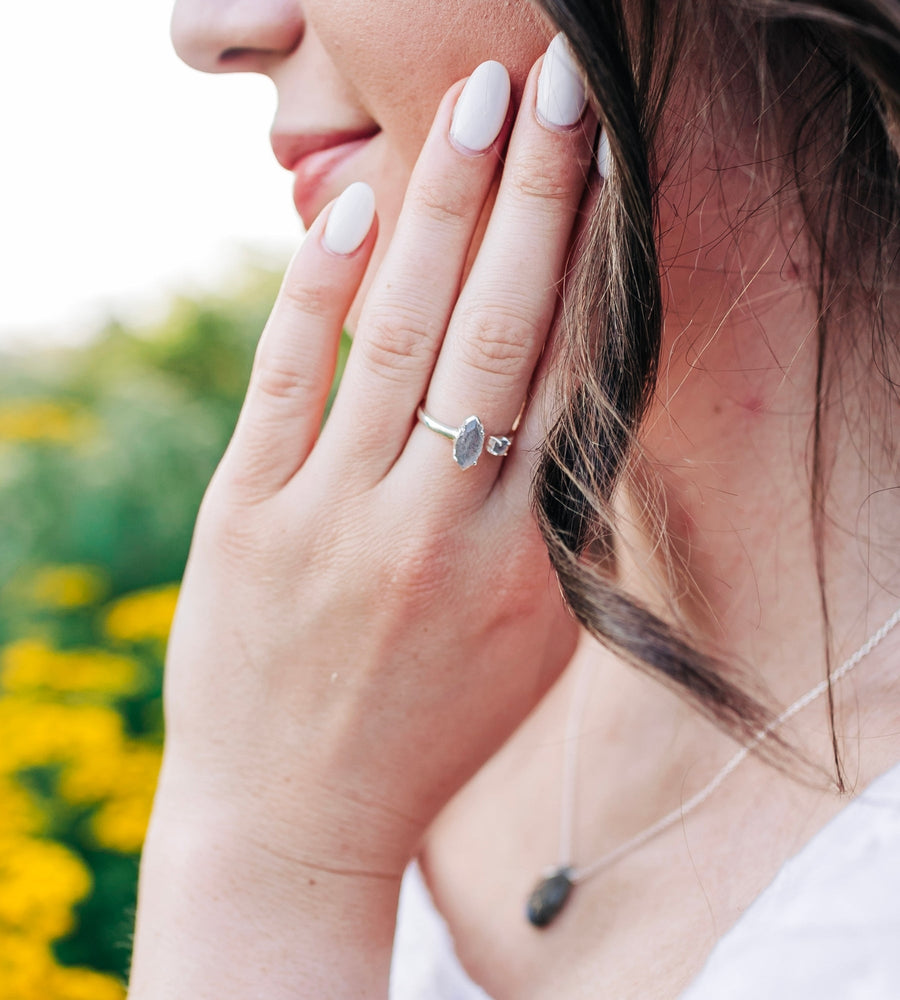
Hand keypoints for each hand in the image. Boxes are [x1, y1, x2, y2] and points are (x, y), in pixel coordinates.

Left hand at [132, 47, 593, 999]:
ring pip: (397, 337)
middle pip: (497, 333)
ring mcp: (332, 521)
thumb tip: (577, 402)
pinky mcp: (244, 518)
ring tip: (475, 108)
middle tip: (558, 87)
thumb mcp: (527, 644)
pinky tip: (346, 203)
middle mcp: (436, 533)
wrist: (294, 819)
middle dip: (536, 196)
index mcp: (525, 568)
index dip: (594, 261)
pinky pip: (285, 378)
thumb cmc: (426, 729)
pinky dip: (315, 286)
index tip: (611, 168)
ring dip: (439, 211)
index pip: (569, 380)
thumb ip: (558, 528)